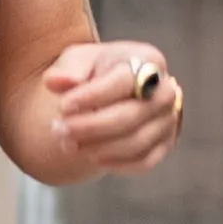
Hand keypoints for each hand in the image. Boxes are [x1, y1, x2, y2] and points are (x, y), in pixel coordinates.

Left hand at [42, 36, 182, 174]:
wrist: (112, 91)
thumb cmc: (95, 72)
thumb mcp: (79, 60)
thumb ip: (68, 70)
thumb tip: (54, 81)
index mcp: (148, 60)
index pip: (124, 81)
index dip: (93, 96)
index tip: (63, 105)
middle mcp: (166, 91)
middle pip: (130, 115)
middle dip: (91, 127)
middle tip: (59, 130)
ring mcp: (168, 120)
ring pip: (136, 142)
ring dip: (98, 147)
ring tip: (67, 144)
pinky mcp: (165, 144)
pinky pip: (143, 161)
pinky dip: (115, 163)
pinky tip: (90, 156)